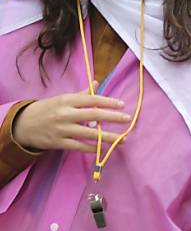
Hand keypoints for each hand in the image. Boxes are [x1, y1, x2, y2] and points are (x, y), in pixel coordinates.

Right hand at [12, 87, 130, 152]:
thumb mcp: (62, 98)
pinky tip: (104, 148)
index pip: (92, 99)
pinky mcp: (58, 142)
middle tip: (128, 119)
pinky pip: (79, 146)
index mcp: (67, 100)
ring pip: (89, 133)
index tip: (122, 105)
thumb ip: (81, 94)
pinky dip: (93, 148)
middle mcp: (65, 114)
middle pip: (93, 115)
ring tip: (123, 138)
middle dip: (113, 117)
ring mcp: (61, 129)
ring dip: (108, 136)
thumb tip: (97, 82)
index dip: (108, 102)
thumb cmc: (47, 109)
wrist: (23, 125)